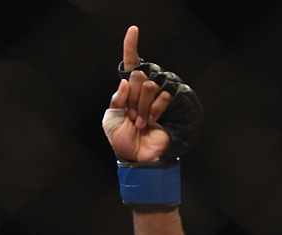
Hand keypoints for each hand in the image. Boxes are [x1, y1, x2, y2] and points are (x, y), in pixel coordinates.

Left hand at [106, 26, 172, 162]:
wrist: (138, 157)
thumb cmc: (124, 140)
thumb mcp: (111, 120)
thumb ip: (116, 100)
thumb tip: (124, 81)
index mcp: (128, 90)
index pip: (131, 64)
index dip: (131, 46)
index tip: (133, 31)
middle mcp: (144, 88)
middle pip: (138, 75)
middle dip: (132, 99)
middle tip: (132, 117)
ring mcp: (157, 95)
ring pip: (150, 84)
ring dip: (142, 106)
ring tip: (141, 123)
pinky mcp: (170, 102)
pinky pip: (163, 94)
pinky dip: (155, 109)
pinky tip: (152, 120)